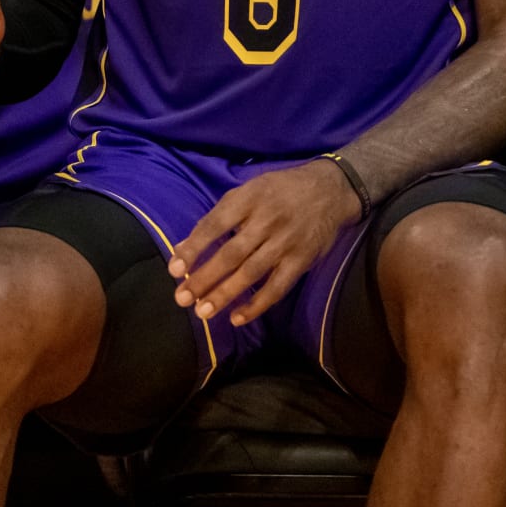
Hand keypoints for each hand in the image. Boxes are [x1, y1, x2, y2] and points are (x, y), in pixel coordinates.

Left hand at [169, 160, 362, 326]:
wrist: (331, 189)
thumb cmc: (282, 189)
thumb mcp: (251, 189)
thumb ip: (222, 214)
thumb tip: (188, 246)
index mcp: (250, 198)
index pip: (215, 224)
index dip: (194, 247)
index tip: (174, 269)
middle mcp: (267, 220)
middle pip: (231, 253)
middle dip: (204, 278)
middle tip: (181, 298)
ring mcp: (286, 241)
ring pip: (251, 273)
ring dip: (225, 294)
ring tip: (202, 312)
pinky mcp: (302, 259)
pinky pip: (277, 287)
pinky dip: (257, 304)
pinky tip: (237, 317)